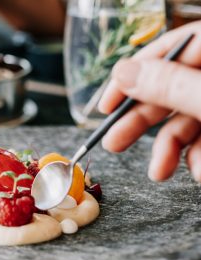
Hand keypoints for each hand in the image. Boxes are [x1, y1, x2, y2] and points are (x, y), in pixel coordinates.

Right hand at [98, 21, 200, 182]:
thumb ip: (171, 86)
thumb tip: (123, 73)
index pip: (170, 49)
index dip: (132, 75)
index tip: (106, 105)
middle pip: (172, 89)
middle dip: (142, 122)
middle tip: (114, 143)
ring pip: (187, 119)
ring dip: (170, 149)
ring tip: (160, 172)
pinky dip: (197, 157)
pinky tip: (199, 171)